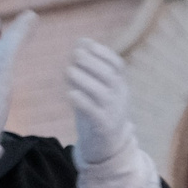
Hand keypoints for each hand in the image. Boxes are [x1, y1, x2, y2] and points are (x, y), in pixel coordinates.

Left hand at [67, 38, 136, 165]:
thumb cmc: (98, 110)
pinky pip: (96, 114)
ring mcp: (113, 113)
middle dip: (93, 63)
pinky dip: (83, 102)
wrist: (107, 146)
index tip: (85, 43)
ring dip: (85, 80)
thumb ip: (90, 68)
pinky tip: (70, 94)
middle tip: (74, 54)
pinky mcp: (103, 128)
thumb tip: (81, 41)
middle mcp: (119, 98)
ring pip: (103, 94)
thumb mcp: (96, 87)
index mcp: (119, 86)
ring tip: (68, 71)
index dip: (103, 53)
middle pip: (110, 77)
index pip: (117, 65)